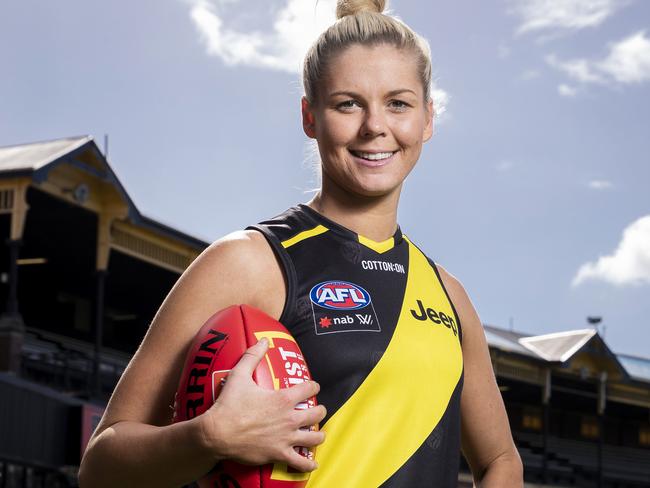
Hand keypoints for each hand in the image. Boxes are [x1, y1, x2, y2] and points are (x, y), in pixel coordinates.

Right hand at [199, 338, 326, 471]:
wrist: (217, 434)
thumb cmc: (228, 405)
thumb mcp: (239, 375)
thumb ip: (252, 356)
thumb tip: (263, 340)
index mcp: (283, 398)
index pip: (309, 388)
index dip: (313, 386)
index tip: (313, 386)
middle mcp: (289, 418)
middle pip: (317, 413)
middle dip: (320, 410)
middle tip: (317, 409)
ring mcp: (286, 438)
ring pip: (314, 438)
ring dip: (318, 435)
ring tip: (319, 433)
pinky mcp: (279, 454)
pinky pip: (300, 462)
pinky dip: (308, 463)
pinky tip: (313, 463)